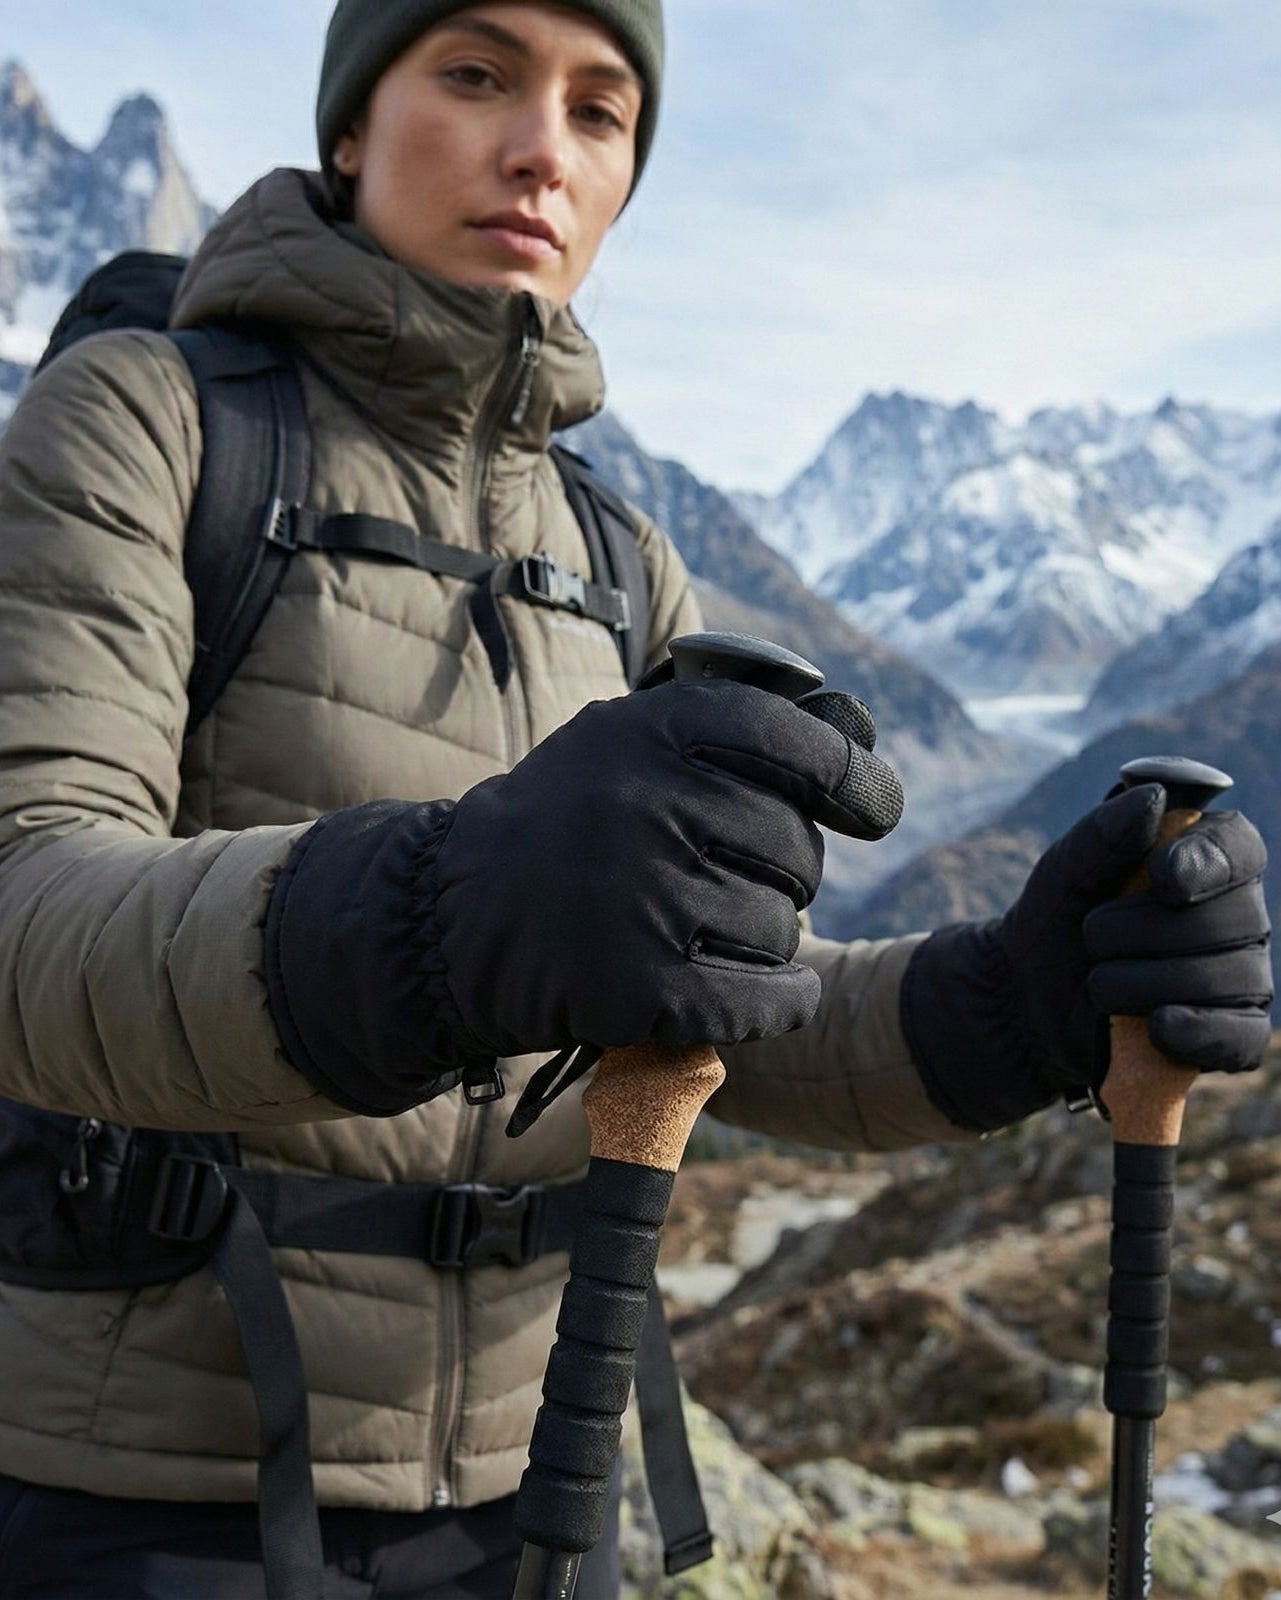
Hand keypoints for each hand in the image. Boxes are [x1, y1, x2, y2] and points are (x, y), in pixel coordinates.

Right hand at [433, 679, 901, 1057]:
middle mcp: (646, 805)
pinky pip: (767, 999)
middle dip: (783, 875)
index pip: (795, 742)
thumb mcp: (623, 748)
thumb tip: (863, 749)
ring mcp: (641, 897)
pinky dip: (785, 1004)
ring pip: (783, 929)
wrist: (452, 924)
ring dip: (765, 941)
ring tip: (702, 933)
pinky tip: (775, 996)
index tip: (873, 810)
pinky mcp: (636, 986)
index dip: (852, 779)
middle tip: (728, 882)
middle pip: (797, 850)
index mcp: (647, 731)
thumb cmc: (568, 830)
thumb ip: (726, 739)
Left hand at [901, 783, 1272, 1133]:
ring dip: (1142, 981)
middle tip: (1093, 935)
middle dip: (1145, 931)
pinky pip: (1237, 1036)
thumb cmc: (1058, 918)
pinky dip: (1193, 1031)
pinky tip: (1156, 1026)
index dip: (1208, 863)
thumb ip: (1105, 829)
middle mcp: (1238, 916)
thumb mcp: (1065, 868)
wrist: (1028, 994)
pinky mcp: (1229, 1034)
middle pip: (1232, 919)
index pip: (1240, 848)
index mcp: (1206, 861)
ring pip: (1226, 979)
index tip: (1162, 879)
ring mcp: (1242, 978)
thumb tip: (1155, 795)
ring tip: (1098, 982)